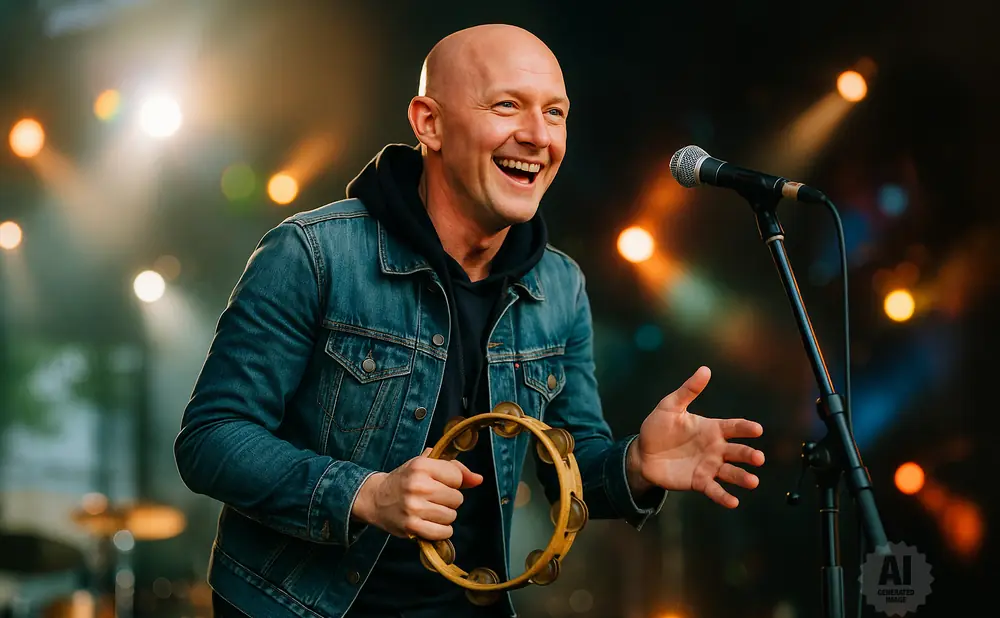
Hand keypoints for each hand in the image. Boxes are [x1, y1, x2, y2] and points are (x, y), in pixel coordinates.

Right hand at [352, 448, 482, 539]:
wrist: (375, 498)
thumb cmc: (405, 480)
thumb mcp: (426, 466)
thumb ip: (455, 469)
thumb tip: (479, 480)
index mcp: (421, 466)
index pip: (457, 476)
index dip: (453, 482)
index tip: (440, 483)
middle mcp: (418, 485)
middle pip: (457, 498)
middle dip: (449, 500)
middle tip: (434, 499)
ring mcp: (414, 507)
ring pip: (451, 516)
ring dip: (445, 516)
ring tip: (430, 510)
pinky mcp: (411, 526)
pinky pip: (443, 532)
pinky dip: (442, 531)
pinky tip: (431, 524)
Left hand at [633, 366, 764, 507]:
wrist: (642, 454)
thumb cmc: (657, 428)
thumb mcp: (670, 406)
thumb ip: (688, 390)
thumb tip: (704, 369)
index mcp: (711, 429)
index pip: (733, 427)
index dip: (745, 428)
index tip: (757, 429)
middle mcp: (715, 448)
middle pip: (738, 452)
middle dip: (749, 455)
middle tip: (758, 458)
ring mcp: (709, 466)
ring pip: (731, 472)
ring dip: (742, 477)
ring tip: (753, 481)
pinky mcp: (699, 482)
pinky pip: (714, 490)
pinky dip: (724, 497)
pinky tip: (733, 501)